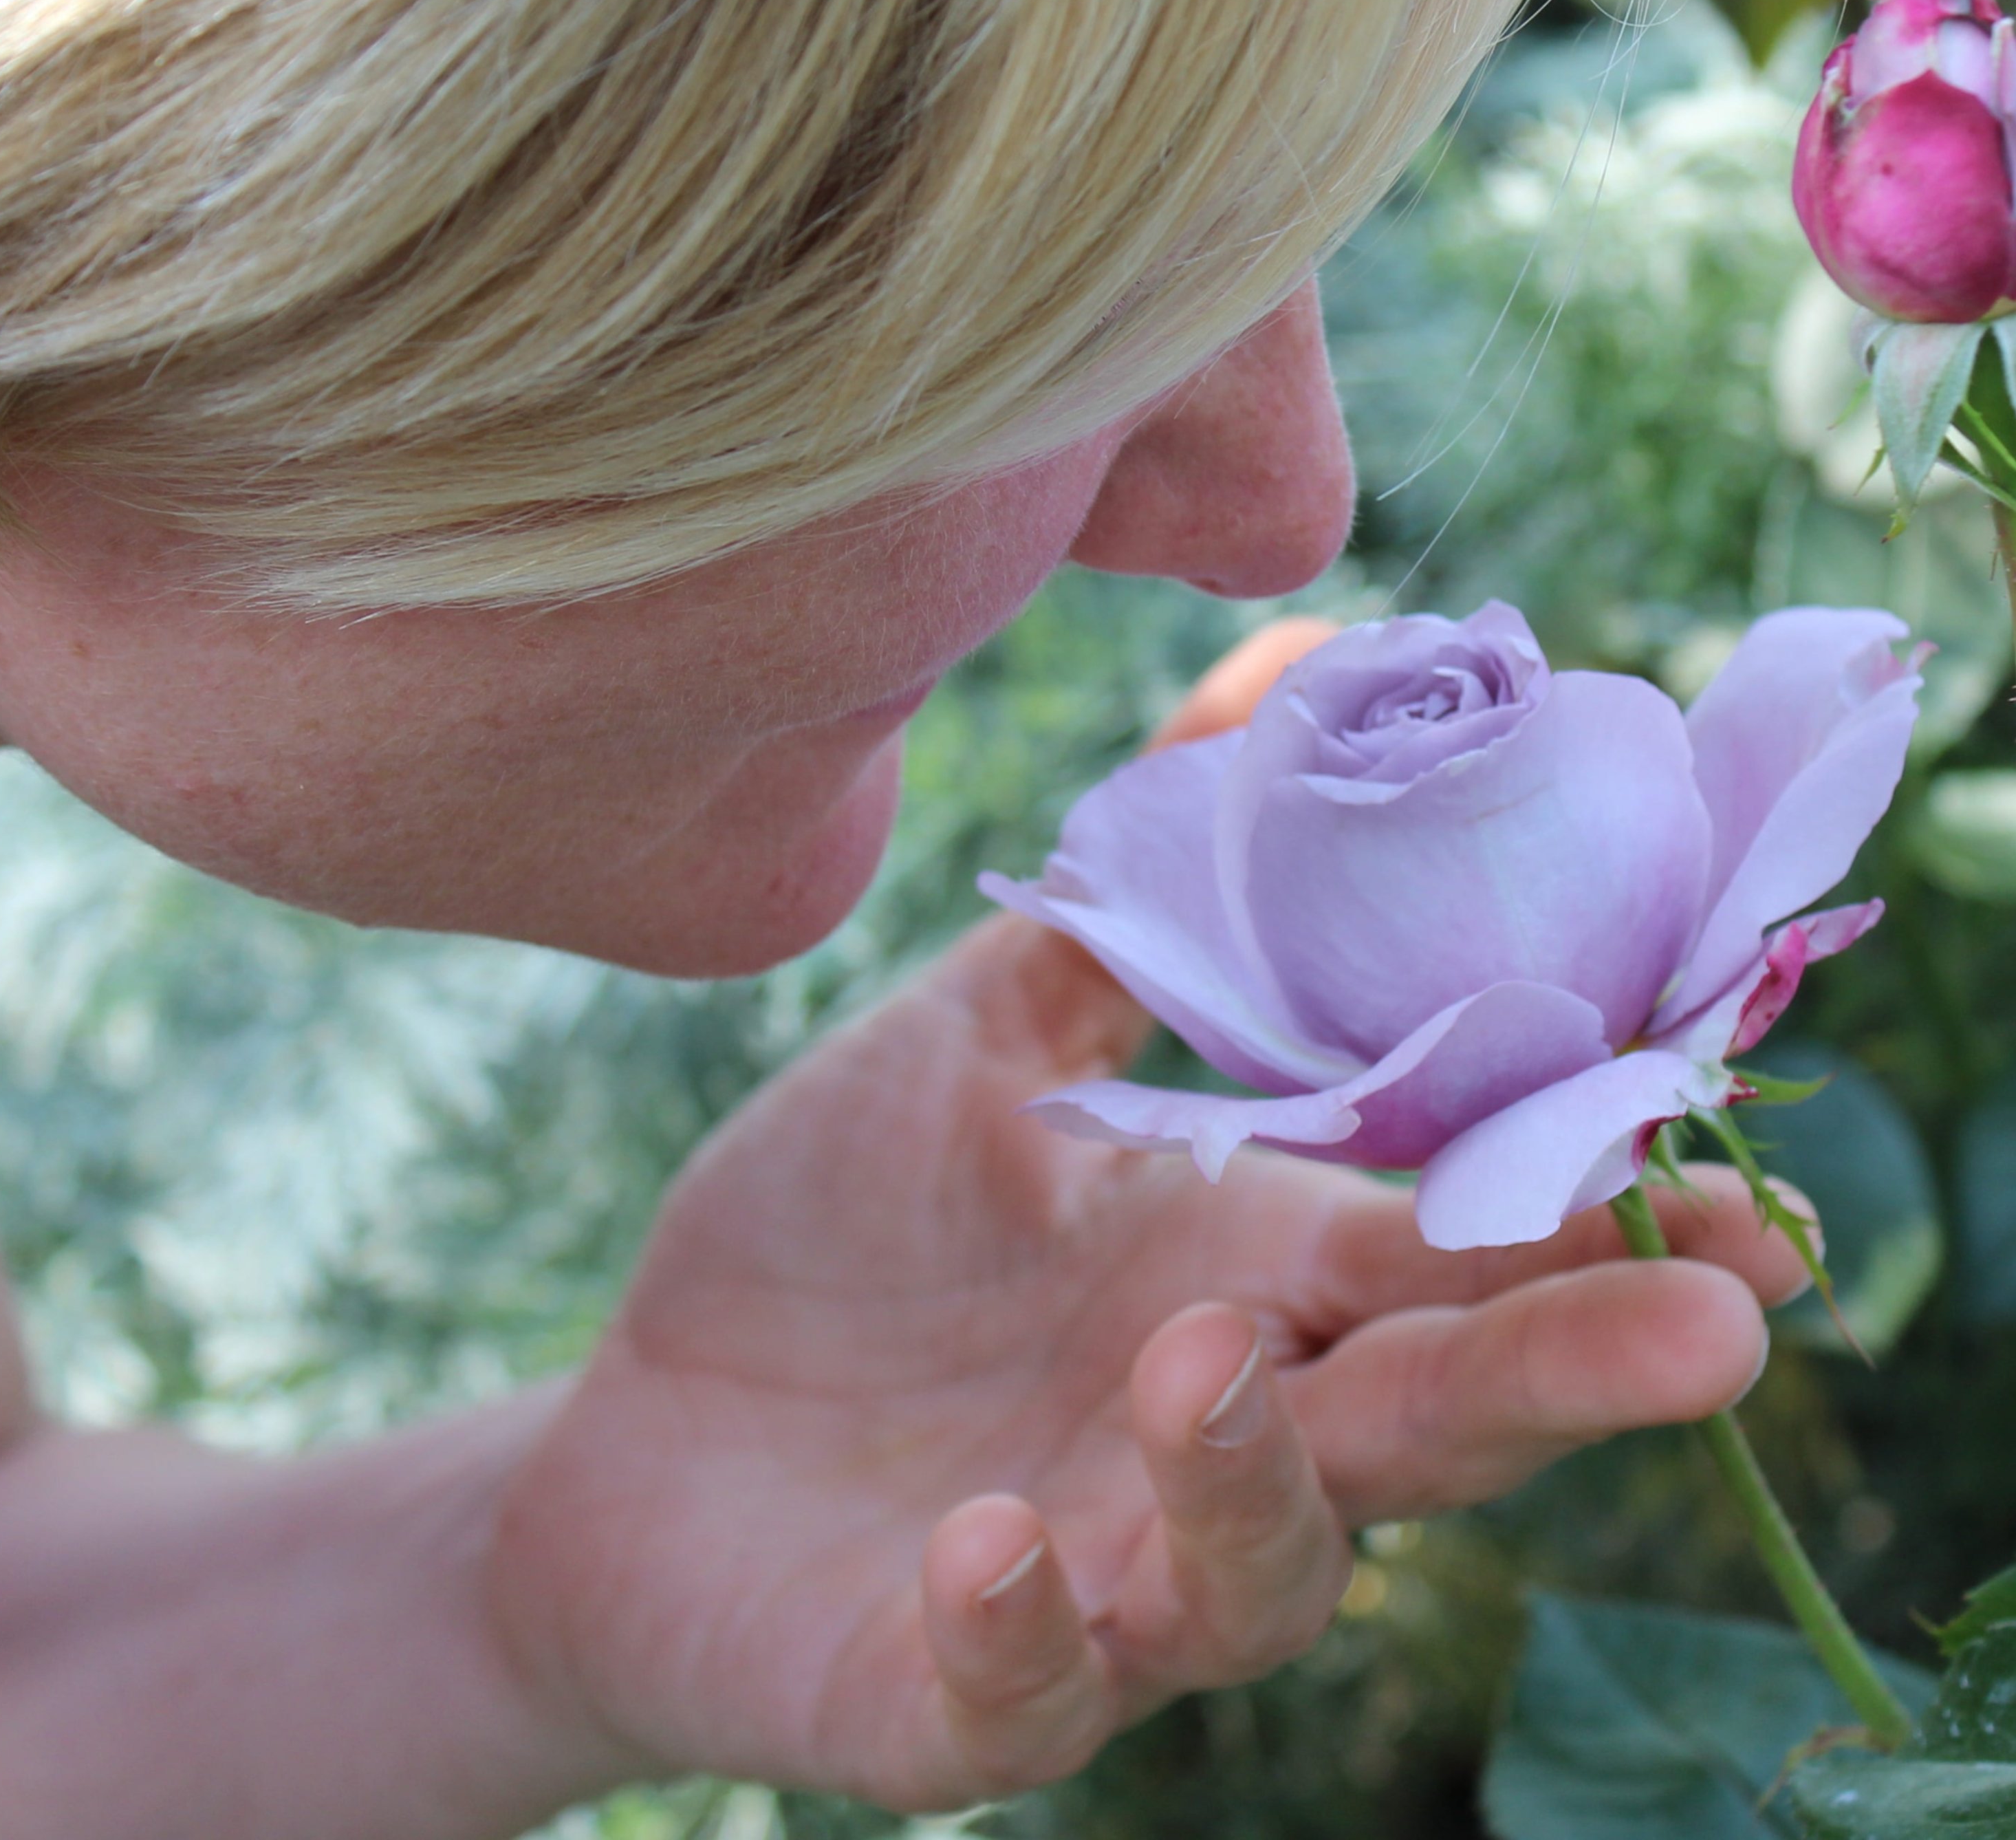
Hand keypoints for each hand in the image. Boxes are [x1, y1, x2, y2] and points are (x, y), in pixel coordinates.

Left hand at [491, 621, 1807, 1813]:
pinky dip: (1025, 1629)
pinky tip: (985, 1544)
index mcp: (1233, 1278)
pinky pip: (1023, 1694)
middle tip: (1706, 1320)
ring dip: (1255, 1476)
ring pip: (1254, 1571)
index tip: (1740, 1190)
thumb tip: (1267, 682)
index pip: (1446, 1251)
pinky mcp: (952, 1688)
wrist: (635, 1437)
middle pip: (1424, 1418)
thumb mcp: (968, 1045)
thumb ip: (1120, 908)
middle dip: (1562, 1373)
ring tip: (1206, 1363)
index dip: (1590, 1224)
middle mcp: (1205, 1437)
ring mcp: (1095, 1579)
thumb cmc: (829, 1239)